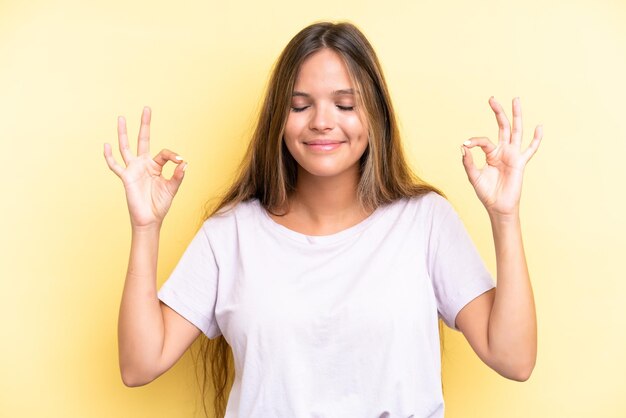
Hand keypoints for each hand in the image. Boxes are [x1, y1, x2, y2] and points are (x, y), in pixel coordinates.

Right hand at [103, 107, 186, 228]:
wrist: (149, 219)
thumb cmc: (160, 204)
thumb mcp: (172, 189)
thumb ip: (178, 176)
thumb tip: (184, 163)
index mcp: (156, 166)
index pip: (164, 153)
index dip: (173, 155)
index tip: (180, 161)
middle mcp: (143, 164)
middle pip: (143, 140)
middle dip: (144, 125)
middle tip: (146, 109)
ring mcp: (133, 169)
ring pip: (126, 147)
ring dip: (123, 133)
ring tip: (121, 118)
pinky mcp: (125, 178)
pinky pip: (115, 166)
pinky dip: (109, 156)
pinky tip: (106, 145)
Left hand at [461, 97, 541, 218]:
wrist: (498, 207)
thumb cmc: (486, 192)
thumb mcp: (473, 176)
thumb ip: (468, 162)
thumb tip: (463, 146)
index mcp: (491, 153)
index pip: (483, 141)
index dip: (474, 141)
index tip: (466, 144)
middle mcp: (503, 151)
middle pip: (502, 127)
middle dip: (498, 113)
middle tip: (492, 99)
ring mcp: (513, 155)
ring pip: (516, 131)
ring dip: (516, 116)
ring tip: (515, 100)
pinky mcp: (520, 162)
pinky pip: (530, 150)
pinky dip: (536, 139)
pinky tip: (539, 127)